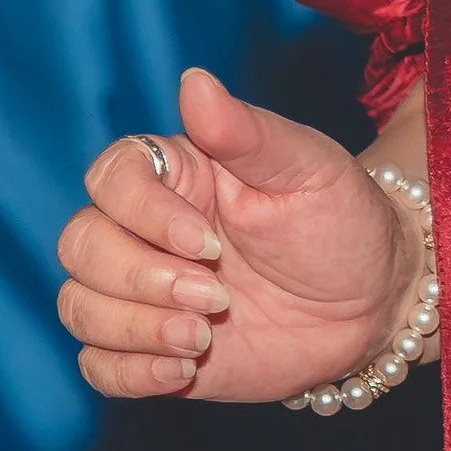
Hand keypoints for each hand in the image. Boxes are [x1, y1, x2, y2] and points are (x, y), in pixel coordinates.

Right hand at [57, 66, 418, 403]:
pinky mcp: (152, 348)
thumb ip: (244, 131)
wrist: (372, 301)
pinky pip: (97, 365)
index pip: (109, 179)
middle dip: (139, 278)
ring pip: (78, 306)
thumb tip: (193, 79)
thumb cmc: (341, 219)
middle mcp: (146, 231)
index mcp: (176, 175)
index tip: (208, 243)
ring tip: (201, 337)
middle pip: (80, 245)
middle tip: (217, 295)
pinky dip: (128, 371)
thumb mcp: (306, 168)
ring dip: (133, 328)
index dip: (143, 214)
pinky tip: (184, 370)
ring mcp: (144, 293)